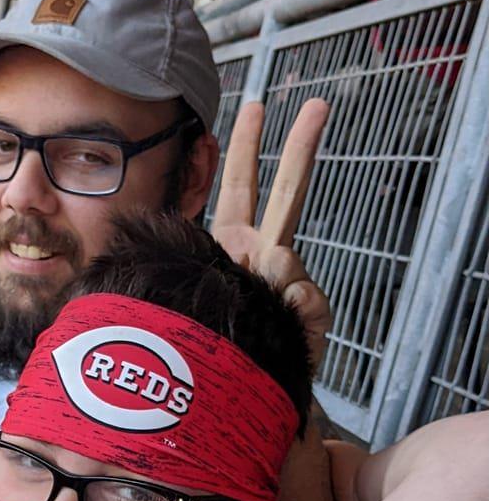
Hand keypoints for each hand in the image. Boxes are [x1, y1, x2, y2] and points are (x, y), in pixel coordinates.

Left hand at [210, 96, 334, 372]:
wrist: (235, 395)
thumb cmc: (203, 344)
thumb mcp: (181, 294)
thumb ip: (202, 263)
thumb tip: (274, 257)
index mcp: (231, 242)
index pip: (238, 184)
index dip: (245, 146)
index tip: (256, 105)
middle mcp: (263, 253)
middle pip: (288, 192)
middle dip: (302, 146)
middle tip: (319, 104)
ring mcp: (289, 279)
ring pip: (287, 256)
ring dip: (267, 283)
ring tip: (255, 313)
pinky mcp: (310, 309)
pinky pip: (303, 296)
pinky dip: (289, 311)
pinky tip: (281, 330)